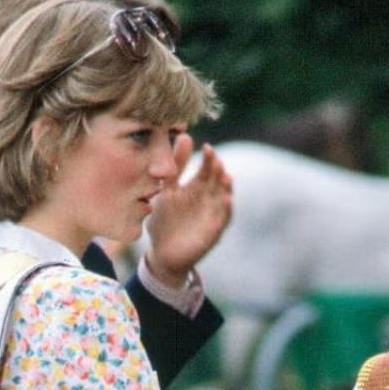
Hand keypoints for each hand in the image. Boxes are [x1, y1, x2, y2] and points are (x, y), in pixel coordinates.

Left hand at [146, 139, 232, 284]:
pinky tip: (226, 200)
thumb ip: (175, 168)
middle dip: (219, 170)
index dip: (209, 158)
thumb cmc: (164, 222)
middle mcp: (208, 198)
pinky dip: (226, 209)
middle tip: (216, 160)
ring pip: (225, 196)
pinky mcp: (214, 231)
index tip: (206, 147)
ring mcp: (212, 214)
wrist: (162, 254)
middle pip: (218, 180)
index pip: (207, 168)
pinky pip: (224, 219)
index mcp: (196, 187)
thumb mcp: (167, 190)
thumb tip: (185, 136)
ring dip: (227, 188)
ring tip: (225, 177)